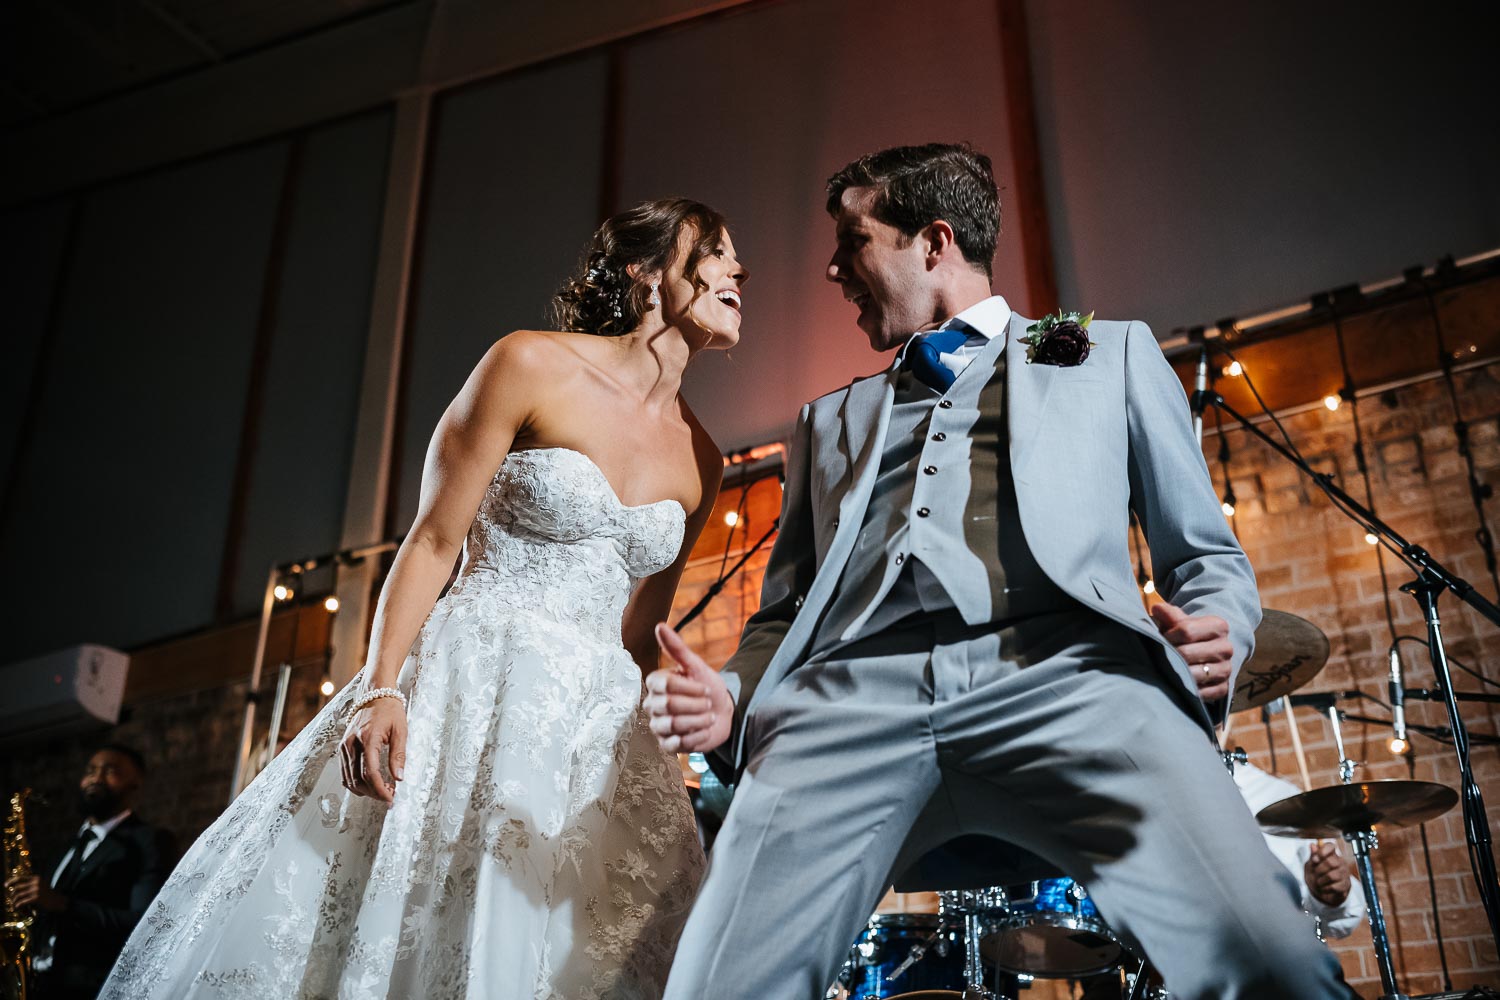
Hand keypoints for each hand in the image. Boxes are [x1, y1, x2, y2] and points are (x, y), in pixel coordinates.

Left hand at [5, 874, 66, 912]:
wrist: (59, 902)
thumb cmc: (48, 896)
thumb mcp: (40, 887)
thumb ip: (30, 886)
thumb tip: (15, 889)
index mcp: (37, 878)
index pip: (20, 878)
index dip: (11, 881)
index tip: (5, 885)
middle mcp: (36, 882)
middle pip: (17, 888)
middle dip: (12, 896)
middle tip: (12, 902)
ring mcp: (36, 890)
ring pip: (18, 896)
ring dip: (15, 903)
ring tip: (16, 907)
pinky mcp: (36, 898)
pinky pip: (21, 903)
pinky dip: (18, 907)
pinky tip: (20, 909)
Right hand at [339, 695, 406, 803]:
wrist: (375, 694)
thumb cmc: (390, 711)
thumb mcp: (401, 731)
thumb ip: (399, 755)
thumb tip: (399, 777)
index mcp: (368, 738)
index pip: (371, 772)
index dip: (380, 789)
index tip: (390, 799)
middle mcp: (352, 744)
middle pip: (358, 779)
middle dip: (374, 792)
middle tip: (389, 796)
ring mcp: (344, 746)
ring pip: (349, 779)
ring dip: (364, 790)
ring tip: (382, 791)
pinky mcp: (342, 748)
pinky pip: (345, 772)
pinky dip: (355, 783)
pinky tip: (369, 784)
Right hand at [646, 624, 732, 752]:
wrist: (723, 712)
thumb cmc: (707, 687)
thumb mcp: (696, 666)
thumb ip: (677, 648)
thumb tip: (659, 625)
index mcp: (656, 684)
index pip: (665, 684)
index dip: (689, 687)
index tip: (705, 688)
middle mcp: (652, 705)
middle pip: (669, 705)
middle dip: (696, 704)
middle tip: (709, 702)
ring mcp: (658, 726)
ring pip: (673, 725)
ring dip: (698, 720)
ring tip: (709, 716)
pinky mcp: (667, 745)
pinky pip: (677, 743)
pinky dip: (697, 737)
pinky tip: (705, 730)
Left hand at [1150, 601, 1232, 701]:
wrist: (1203, 654)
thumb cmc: (1186, 635)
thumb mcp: (1179, 621)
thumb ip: (1169, 614)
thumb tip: (1157, 609)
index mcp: (1218, 626)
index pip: (1186, 630)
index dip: (1168, 635)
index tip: (1161, 638)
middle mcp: (1226, 648)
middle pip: (1186, 653)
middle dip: (1168, 655)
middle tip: (1159, 656)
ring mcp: (1226, 669)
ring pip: (1192, 674)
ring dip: (1175, 673)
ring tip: (1166, 669)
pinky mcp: (1223, 688)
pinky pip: (1200, 692)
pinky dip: (1186, 689)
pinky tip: (1178, 684)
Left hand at [1305, 840, 1351, 906]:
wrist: (1321, 892)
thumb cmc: (1316, 876)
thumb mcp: (1310, 866)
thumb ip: (1313, 856)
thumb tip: (1313, 845)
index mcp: (1331, 854)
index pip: (1330, 846)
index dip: (1322, 852)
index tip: (1314, 859)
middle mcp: (1340, 862)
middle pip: (1330, 862)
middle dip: (1319, 870)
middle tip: (1315, 874)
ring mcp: (1345, 873)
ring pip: (1332, 876)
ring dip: (1321, 881)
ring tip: (1319, 882)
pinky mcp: (1346, 885)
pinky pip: (1335, 887)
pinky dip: (1326, 889)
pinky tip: (1324, 888)